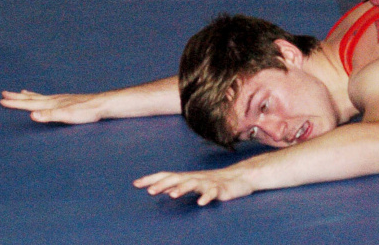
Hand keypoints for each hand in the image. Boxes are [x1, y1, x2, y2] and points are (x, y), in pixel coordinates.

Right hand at [0, 90, 108, 123]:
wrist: (101, 104)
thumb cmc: (85, 112)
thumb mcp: (66, 116)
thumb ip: (49, 115)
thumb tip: (31, 115)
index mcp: (51, 104)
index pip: (29, 104)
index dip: (15, 104)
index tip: (1, 101)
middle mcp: (54, 100)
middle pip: (32, 98)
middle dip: (17, 98)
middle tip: (4, 94)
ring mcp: (61, 99)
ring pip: (40, 97)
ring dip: (28, 96)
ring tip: (20, 92)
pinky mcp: (68, 101)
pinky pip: (50, 98)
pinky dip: (42, 97)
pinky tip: (45, 98)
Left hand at [134, 168, 253, 205]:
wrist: (242, 177)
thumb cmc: (215, 182)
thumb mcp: (194, 183)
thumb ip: (177, 185)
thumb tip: (159, 188)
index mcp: (188, 177)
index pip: (167, 175)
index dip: (152, 179)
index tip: (136, 184)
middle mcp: (196, 178)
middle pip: (177, 178)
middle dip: (163, 184)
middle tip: (150, 191)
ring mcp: (209, 183)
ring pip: (194, 183)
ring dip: (183, 188)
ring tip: (173, 195)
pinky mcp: (221, 189)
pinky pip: (213, 193)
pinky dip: (207, 197)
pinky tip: (200, 203)